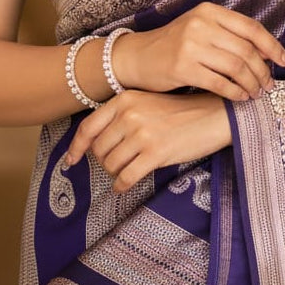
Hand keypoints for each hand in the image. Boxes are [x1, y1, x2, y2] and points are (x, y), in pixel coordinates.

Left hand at [63, 90, 231, 192]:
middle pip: (98, 150)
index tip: (70, 161)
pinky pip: (126, 177)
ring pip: (110, 165)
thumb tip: (94, 143)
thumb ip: (121, 116)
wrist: (214, 115)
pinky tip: (125, 185)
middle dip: (104, 161)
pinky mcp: (156, 153)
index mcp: (124, 100)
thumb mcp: (146, 103)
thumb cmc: (181, 111)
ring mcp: (142, 134)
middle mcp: (129, 115)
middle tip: (118, 163)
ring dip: (115, 173)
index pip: (88, 127)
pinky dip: (122, 185)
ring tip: (128, 170)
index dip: (75, 148)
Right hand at [113, 2, 284, 101]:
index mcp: (209, 11)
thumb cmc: (174, 45)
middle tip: (269, 84)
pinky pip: (220, 83)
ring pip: (236, 67)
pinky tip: (240, 97)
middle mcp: (201, 24)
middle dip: (263, 70)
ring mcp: (191, 45)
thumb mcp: (201, 29)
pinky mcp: (183, 67)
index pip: (251, 27)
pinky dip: (235, 93)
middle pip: (246, 49)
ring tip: (256, 92)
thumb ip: (230, 35)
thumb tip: (267, 52)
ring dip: (252, 83)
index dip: (272, 46)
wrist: (137, 57)